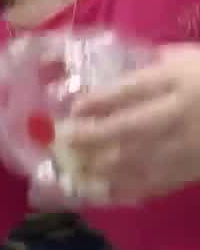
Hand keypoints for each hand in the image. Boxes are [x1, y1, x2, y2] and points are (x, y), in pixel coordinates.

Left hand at [65, 44, 199, 201]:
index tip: (74, 109)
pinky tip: (105, 189)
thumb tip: (118, 75)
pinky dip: (126, 187)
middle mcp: (179, 115)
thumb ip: (161, 62)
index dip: (99, 101)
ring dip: (100, 166)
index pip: (132, 90)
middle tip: (63, 141)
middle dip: (89, 137)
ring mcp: (186, 146)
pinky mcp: (192, 170)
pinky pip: (154, 182)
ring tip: (76, 168)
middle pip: (126, 128)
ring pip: (135, 161)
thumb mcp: (193, 59)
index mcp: (182, 81)